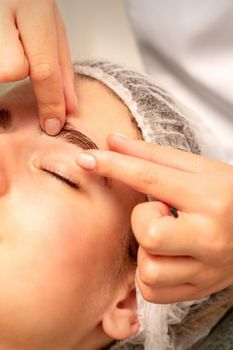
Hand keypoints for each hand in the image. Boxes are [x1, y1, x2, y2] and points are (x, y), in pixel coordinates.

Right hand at [0, 0, 76, 134]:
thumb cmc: (30, 5)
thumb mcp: (53, 29)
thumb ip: (61, 68)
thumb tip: (68, 108)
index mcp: (33, 7)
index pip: (45, 68)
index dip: (50, 102)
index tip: (53, 124)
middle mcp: (4, 10)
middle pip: (11, 70)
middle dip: (18, 72)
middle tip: (19, 56)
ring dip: (4, 65)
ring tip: (9, 45)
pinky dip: (0, 60)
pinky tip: (6, 47)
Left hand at [76, 133, 232, 302]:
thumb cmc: (228, 194)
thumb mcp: (197, 169)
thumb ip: (152, 156)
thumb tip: (112, 141)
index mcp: (208, 196)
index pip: (149, 177)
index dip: (113, 165)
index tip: (87, 159)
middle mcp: (209, 235)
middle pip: (149, 235)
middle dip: (141, 222)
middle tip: (160, 214)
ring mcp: (206, 268)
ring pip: (149, 270)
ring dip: (145, 250)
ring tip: (165, 237)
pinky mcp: (199, 289)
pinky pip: (152, 292)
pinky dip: (148, 273)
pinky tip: (163, 256)